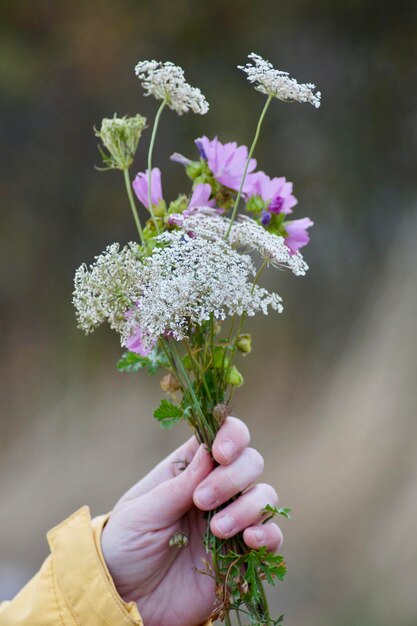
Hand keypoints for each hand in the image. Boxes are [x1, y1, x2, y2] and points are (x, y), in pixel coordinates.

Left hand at [101, 417, 282, 625]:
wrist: (129, 599)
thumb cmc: (126, 546)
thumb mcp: (142, 513)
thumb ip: (177, 485)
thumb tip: (208, 451)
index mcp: (189, 468)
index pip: (222, 435)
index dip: (231, 435)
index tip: (221, 453)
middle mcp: (216, 488)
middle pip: (250, 461)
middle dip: (233, 476)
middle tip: (202, 501)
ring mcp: (232, 519)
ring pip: (265, 495)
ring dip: (248, 507)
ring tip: (216, 530)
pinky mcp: (243, 553)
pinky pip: (272, 536)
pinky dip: (269, 534)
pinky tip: (250, 541)